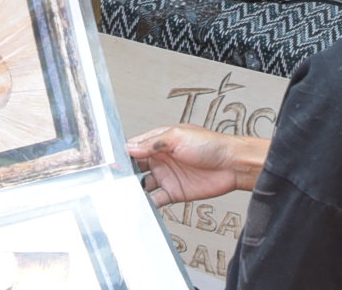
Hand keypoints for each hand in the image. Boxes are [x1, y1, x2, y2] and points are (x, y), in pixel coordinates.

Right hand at [125, 125, 265, 206]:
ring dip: (133, 190)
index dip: (123, 154)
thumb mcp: (178, 136)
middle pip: (135, 167)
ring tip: (122, 195)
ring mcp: (166, 176)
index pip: (135, 147)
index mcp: (160, 141)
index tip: (110, 162)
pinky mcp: (173, 192)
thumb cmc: (210, 144)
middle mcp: (160, 159)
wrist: (232, 165)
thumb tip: (130, 147)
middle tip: (112, 181)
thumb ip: (153, 143)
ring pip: (142, 184)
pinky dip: (147, 203)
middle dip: (124, 174)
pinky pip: (155, 199)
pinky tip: (140, 205)